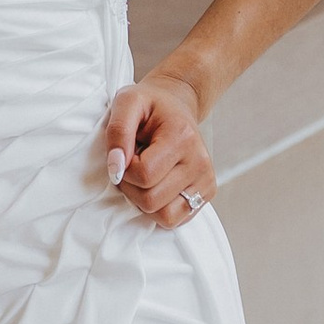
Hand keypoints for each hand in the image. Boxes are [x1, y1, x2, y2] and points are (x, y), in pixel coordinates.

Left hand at [101, 65, 214, 229]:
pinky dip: (159, 209)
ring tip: (145, 176)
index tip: (127, 153)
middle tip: (133, 165)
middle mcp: (200, 162)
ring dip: (144, 201)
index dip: (125, 169)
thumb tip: (116, 170)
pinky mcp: (206, 194)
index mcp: (183, 137)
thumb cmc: (149, 105)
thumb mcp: (127, 103)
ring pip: (164, 216)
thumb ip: (118, 133)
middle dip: (132, 187)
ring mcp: (207, 180)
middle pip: (152, 200)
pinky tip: (157, 185)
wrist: (176, 105)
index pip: (144, 174)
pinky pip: (175, 220)